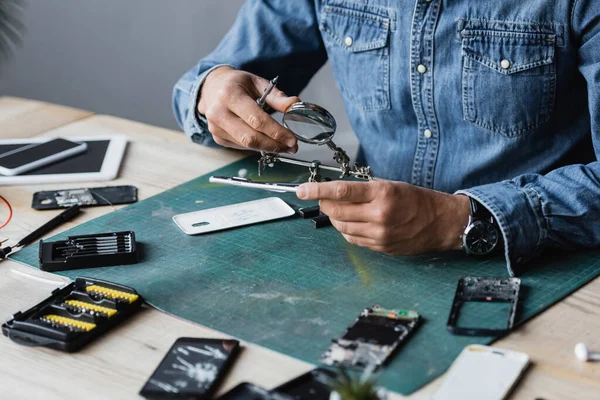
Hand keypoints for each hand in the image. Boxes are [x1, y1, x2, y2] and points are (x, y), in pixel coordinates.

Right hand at [198, 66, 299, 152]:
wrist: (212, 88)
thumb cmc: (238, 84)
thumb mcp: (258, 83)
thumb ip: (277, 97)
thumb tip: (295, 105)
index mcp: (230, 95)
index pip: (256, 120)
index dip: (276, 132)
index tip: (292, 139)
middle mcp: (219, 113)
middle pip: (251, 138)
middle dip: (274, 145)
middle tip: (292, 147)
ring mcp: (216, 127)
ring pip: (247, 145)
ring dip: (268, 148)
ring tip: (283, 145)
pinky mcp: (217, 137)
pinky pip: (241, 146)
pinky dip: (257, 146)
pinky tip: (266, 141)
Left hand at [296, 180, 470, 254]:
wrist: (441, 223)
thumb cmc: (416, 200)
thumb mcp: (390, 185)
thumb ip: (362, 190)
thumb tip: (333, 192)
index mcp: (382, 194)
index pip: (341, 191)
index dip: (317, 191)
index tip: (302, 190)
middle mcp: (379, 215)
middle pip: (336, 211)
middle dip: (324, 204)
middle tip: (322, 198)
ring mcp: (379, 234)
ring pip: (342, 226)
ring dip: (335, 217)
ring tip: (341, 209)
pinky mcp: (380, 247)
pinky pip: (353, 239)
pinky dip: (346, 229)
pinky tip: (352, 222)